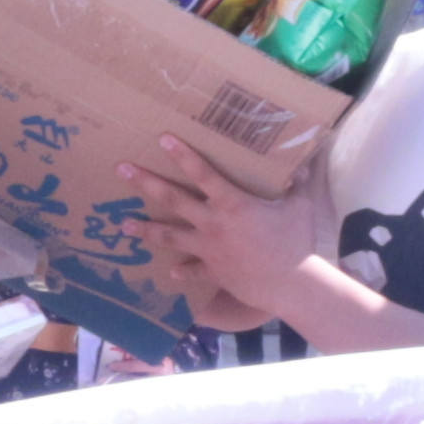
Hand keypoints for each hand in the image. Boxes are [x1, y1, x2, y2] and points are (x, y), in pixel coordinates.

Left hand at [129, 136, 326, 333]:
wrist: (290, 284)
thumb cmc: (297, 242)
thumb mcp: (301, 206)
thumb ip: (297, 183)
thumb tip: (301, 163)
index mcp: (232, 203)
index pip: (202, 173)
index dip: (182, 155)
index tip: (162, 139)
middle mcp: (213, 224)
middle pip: (173, 200)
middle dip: (146, 183)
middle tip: (122, 170)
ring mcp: (208, 250)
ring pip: (170, 237)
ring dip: (146, 230)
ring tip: (124, 226)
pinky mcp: (213, 271)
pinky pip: (192, 271)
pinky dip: (182, 271)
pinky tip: (170, 271)